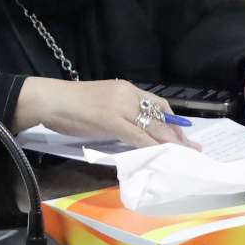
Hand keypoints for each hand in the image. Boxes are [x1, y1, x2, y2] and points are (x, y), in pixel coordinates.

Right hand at [14, 77, 193, 149]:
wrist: (49, 100)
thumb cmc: (70, 105)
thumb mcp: (101, 104)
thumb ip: (119, 113)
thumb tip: (134, 131)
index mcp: (126, 88)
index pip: (158, 104)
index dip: (173, 122)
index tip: (184, 136)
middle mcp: (127, 94)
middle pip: (160, 116)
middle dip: (179, 135)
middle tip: (194, 149)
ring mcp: (119, 106)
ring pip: (152, 126)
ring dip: (170, 143)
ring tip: (184, 155)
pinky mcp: (110, 119)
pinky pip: (137, 135)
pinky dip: (151, 146)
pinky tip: (160, 156)